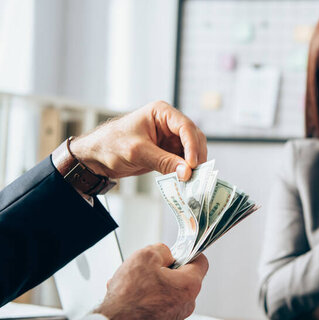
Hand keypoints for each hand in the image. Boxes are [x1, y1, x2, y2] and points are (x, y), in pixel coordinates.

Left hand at [70, 101, 206, 180]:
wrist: (96, 157)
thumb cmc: (110, 145)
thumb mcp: (138, 152)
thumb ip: (164, 161)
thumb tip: (187, 172)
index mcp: (161, 113)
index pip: (185, 127)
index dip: (192, 146)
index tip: (192, 164)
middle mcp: (169, 123)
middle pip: (193, 138)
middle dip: (195, 156)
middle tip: (196, 174)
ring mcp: (169, 138)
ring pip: (191, 150)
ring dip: (192, 164)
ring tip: (191, 179)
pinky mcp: (167, 152)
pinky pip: (182, 161)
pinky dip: (185, 170)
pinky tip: (184, 179)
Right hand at [95, 244, 208, 319]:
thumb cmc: (129, 299)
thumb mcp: (145, 257)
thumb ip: (161, 250)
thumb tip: (165, 254)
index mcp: (189, 285)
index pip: (200, 262)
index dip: (187, 253)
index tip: (176, 252)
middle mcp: (186, 305)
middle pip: (179, 279)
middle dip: (161, 272)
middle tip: (146, 270)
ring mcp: (173, 319)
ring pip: (164, 294)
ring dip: (148, 287)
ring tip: (130, 286)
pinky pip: (154, 309)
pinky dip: (142, 302)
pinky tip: (127, 299)